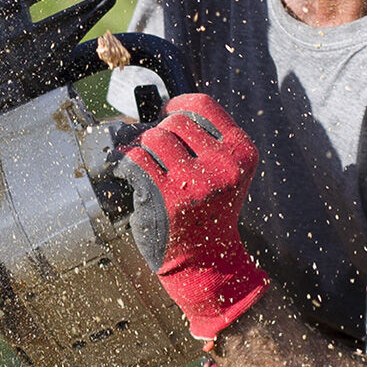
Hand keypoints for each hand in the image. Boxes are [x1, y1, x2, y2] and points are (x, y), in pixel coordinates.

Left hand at [116, 93, 268, 342]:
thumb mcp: (224, 173)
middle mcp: (223, 165)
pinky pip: (136, 160)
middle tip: (154, 151)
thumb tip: (159, 110)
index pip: (204, 105)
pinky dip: (124, 162)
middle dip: (159, 132)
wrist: (206, 262)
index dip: (177, 105)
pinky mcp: (166, 196)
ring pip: (154, 138)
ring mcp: (195, 181)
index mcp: (242, 153)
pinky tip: (126, 172)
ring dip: (142, 147)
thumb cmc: (208, 212)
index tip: (165, 113)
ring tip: (143, 162)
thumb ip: (204, 141)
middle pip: (175, 121)